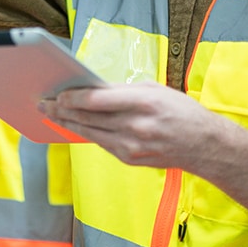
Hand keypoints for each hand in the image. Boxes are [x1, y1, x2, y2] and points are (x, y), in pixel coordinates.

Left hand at [40, 81, 227, 171]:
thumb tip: (92, 88)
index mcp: (142, 103)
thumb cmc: (180, 111)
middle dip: (61, 110)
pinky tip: (74, 126)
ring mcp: (132, 146)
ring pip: (89, 133)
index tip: (56, 93)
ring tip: (51, 114)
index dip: (72, 97)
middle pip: (88, 118)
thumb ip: (122, 89)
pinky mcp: (130, 159)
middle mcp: (135, 127)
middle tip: (43, 103)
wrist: (204, 145)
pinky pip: (101, 143)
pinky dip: (86, 134)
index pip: (96, 100)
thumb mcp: (154, 89)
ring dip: (68, 123)